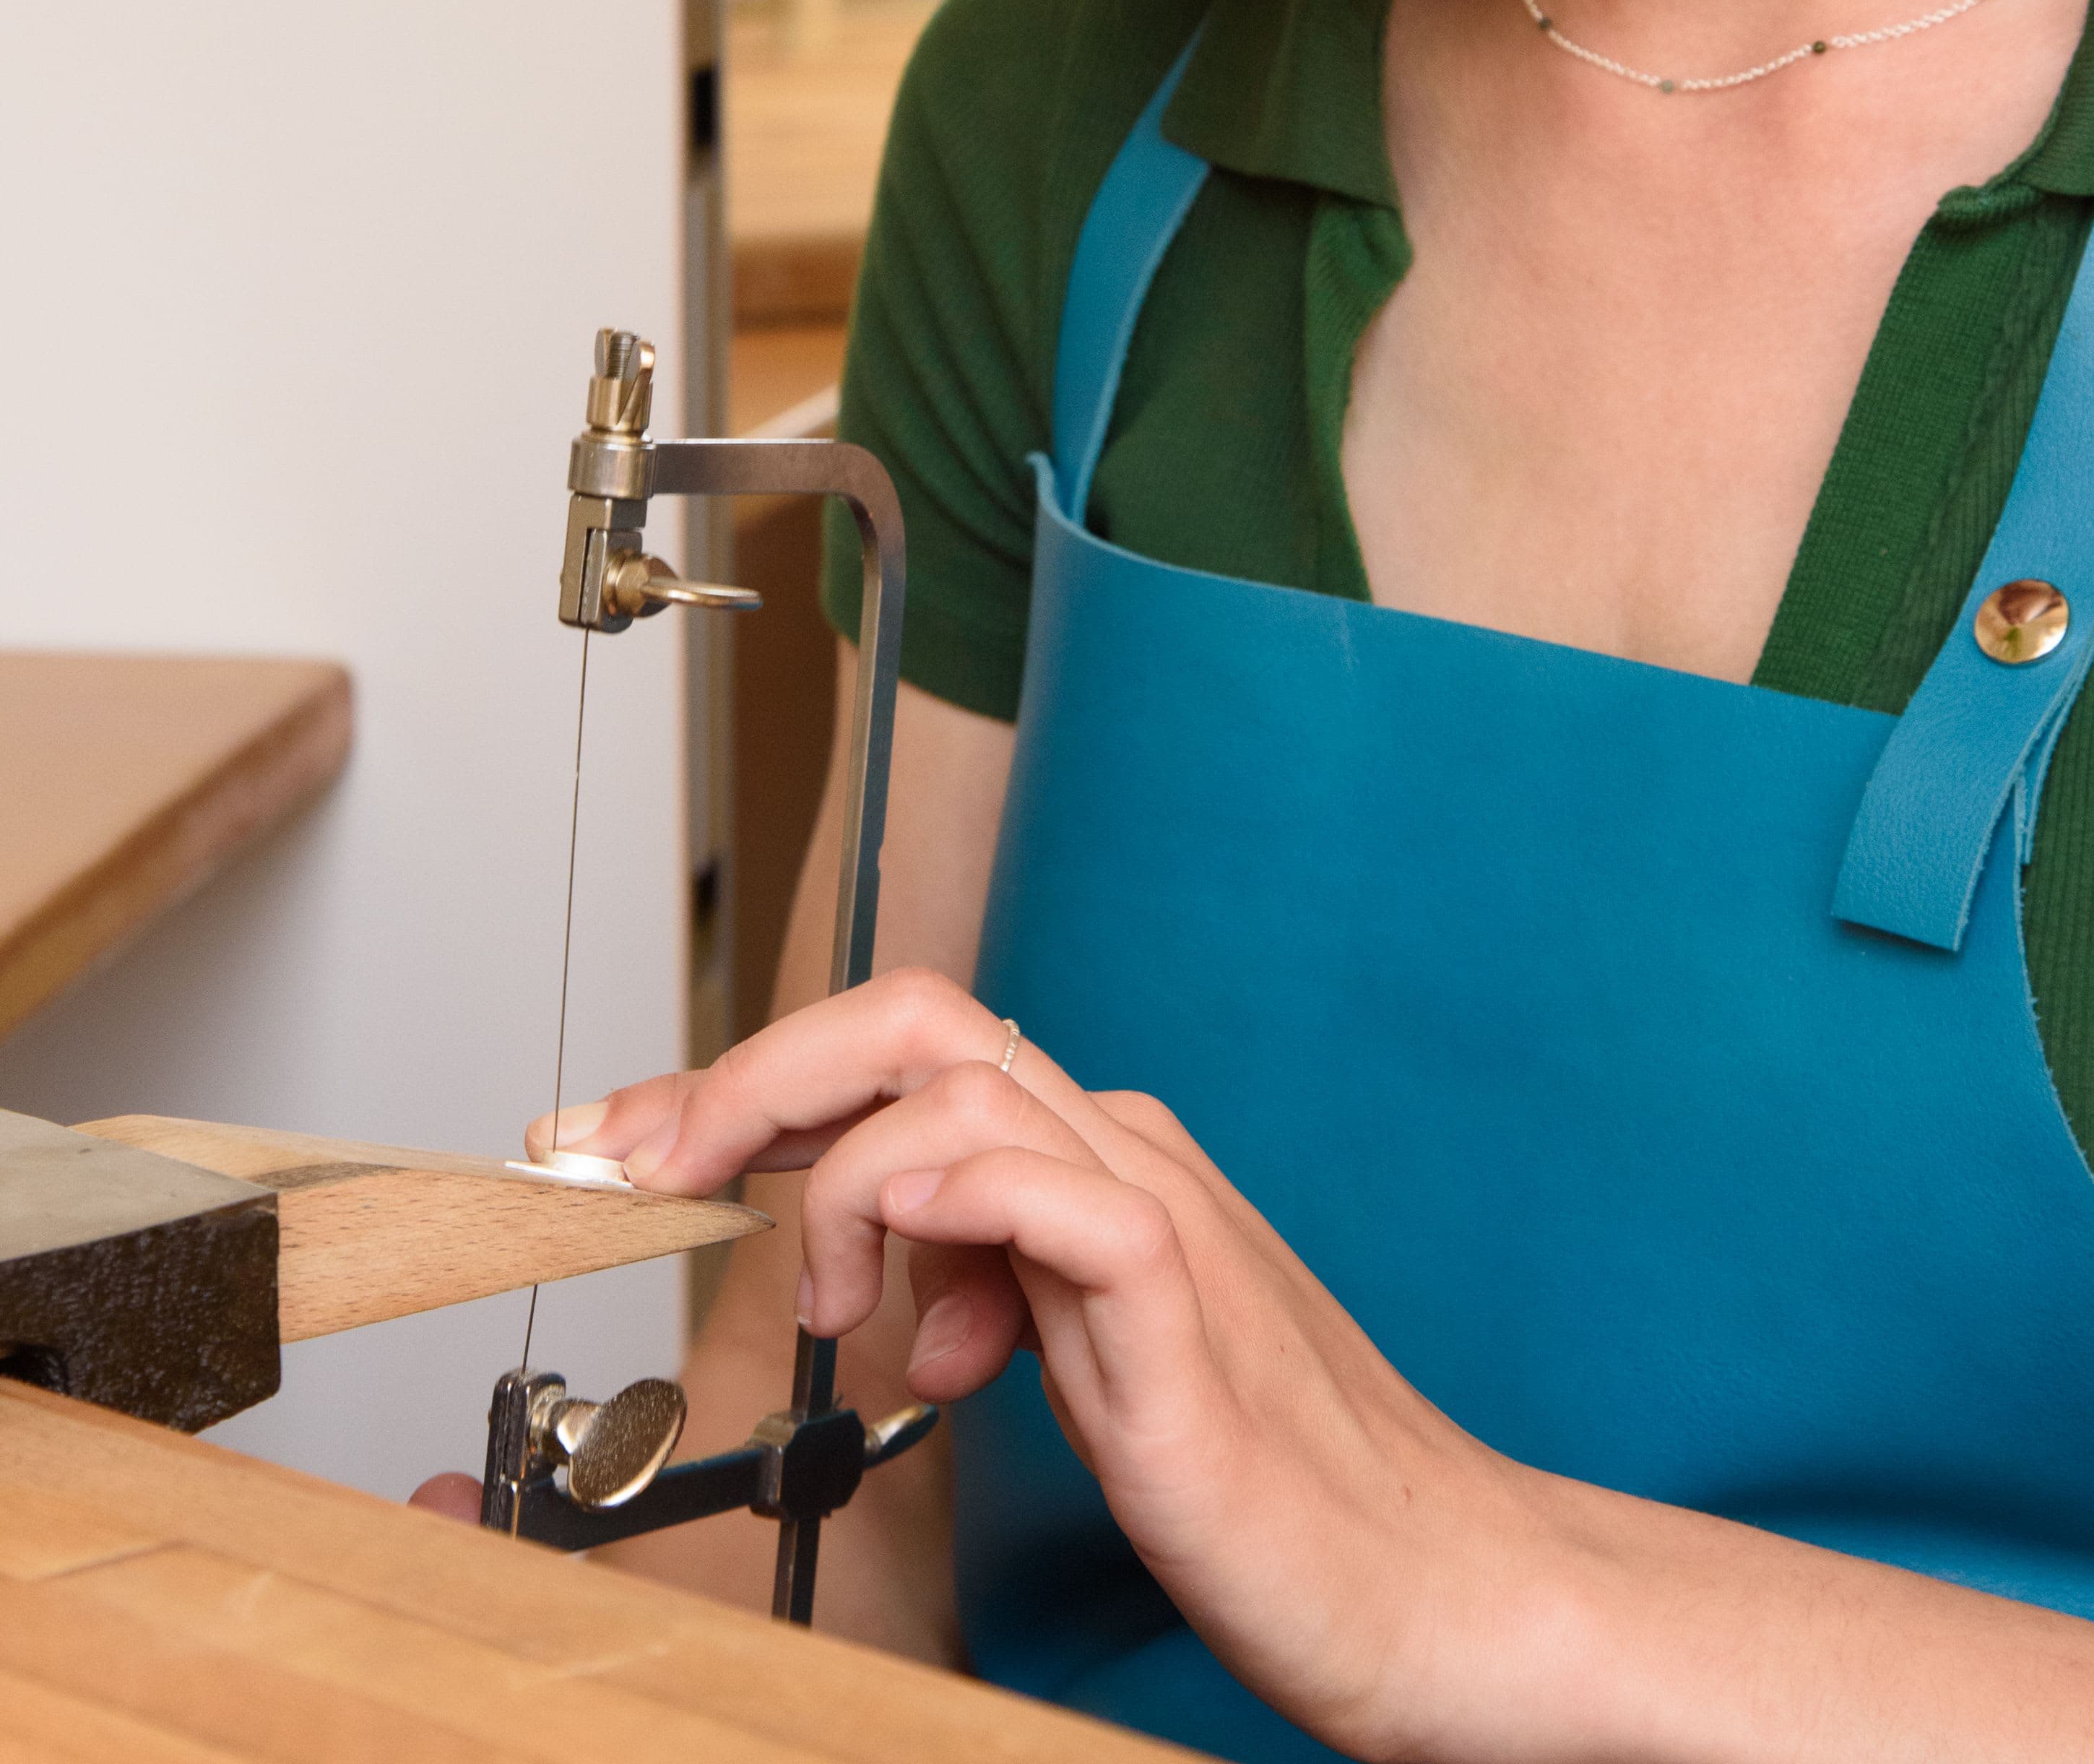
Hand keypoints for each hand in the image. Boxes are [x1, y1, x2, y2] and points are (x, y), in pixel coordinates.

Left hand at [531, 972, 1575, 1759]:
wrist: (1424, 1585)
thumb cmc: (1259, 1482)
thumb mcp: (1085, 1364)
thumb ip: (997, 1292)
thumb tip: (908, 1284)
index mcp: (1089, 1157)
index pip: (900, 1052)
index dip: (747, 1077)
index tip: (627, 1138)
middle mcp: (1118, 1151)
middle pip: (912, 1018)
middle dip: (745, 1074)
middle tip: (636, 1161)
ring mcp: (1158, 1216)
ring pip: (967, 1077)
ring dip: (841, 1172)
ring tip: (838, 1305)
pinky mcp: (1182, 1308)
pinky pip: (1060, 1196)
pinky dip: (961, 1201)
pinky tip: (922, 1288)